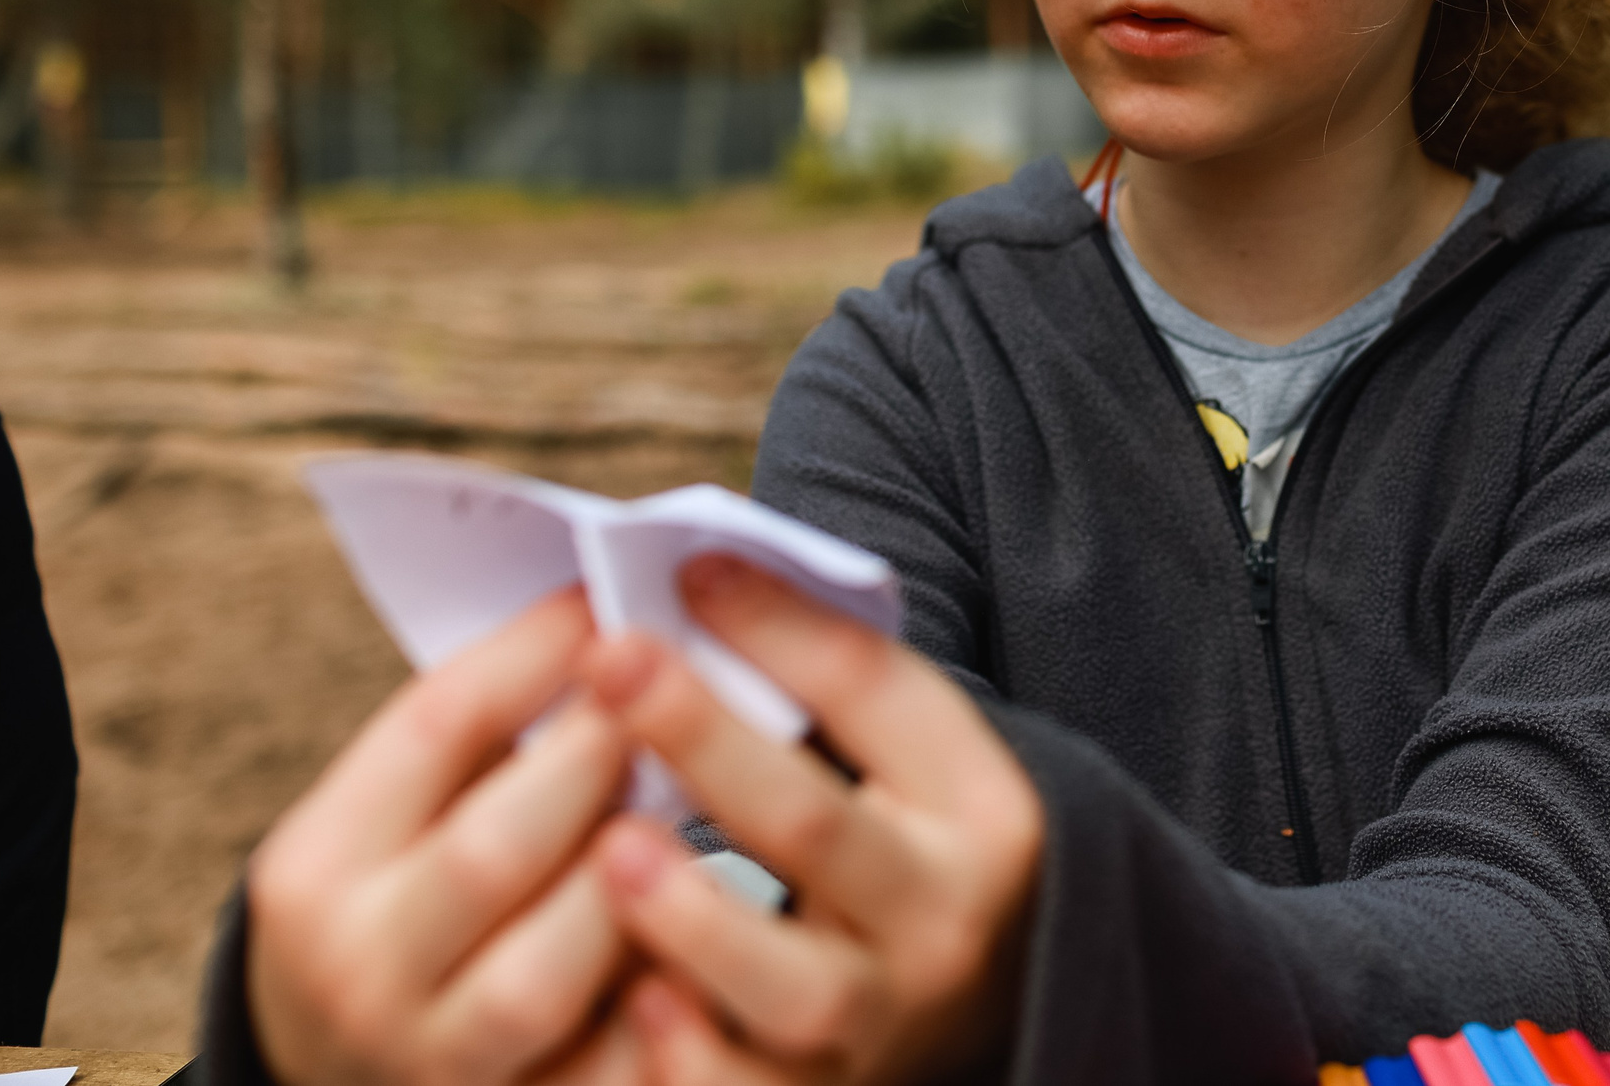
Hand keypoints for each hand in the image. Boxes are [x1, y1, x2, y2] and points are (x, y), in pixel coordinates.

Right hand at [246, 589, 641, 1085]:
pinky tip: (708, 933)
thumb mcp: (392, 812)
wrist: (342, 1064)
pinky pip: (609, 1065)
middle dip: (596, 761)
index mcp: (315, 870)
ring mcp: (434, 1061)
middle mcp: (359, 972)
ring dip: (634, 881)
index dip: (533, 655)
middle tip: (665, 700)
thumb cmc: (404, 893)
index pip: (430, 734)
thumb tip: (603, 616)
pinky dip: (665, 1001)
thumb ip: (482, 728)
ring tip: (682, 811)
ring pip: (545, 974)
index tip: (604, 604)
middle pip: (491, 853)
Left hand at [582, 555, 1044, 1085]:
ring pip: (795, 989)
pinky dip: (687, 1054)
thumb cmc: (916, 847)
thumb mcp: (914, 757)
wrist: (997, 1002)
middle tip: (612, 664)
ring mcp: (882, 1028)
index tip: (684, 571)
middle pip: (822, 831)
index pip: (883, 698)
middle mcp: (941, 923)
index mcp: (978, 810)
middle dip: (710, 742)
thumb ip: (826, 674)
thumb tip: (700, 577)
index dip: (782, 630)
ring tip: (613, 850)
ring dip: (697, 918)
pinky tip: (629, 996)